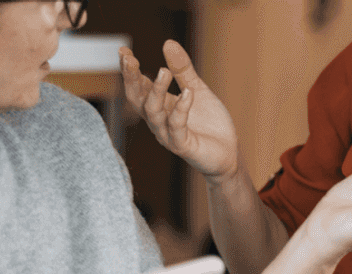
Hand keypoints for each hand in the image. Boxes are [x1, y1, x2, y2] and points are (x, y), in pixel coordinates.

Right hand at [120, 40, 240, 180]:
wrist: (228, 153)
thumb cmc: (209, 124)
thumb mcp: (196, 89)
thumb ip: (182, 69)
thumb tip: (168, 42)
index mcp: (159, 106)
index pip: (138, 87)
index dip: (129, 71)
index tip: (124, 52)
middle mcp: (158, 121)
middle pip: (137, 100)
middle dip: (131, 79)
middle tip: (130, 59)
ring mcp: (168, 135)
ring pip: (153, 113)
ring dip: (157, 91)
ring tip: (164, 71)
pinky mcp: (182, 146)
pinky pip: (177, 127)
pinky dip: (181, 109)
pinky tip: (188, 93)